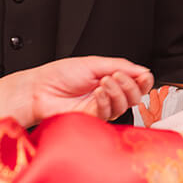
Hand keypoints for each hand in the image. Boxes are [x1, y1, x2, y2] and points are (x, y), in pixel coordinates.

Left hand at [0, 56, 153, 126]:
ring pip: (124, 106)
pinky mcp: (93, 118)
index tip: (142, 75)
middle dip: (132, 86)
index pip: (136, 83)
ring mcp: (100, 107)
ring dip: (118, 91)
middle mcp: (107, 94)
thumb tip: (143, 71)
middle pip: (135, 96)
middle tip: (119, 77)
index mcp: (109, 79)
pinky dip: (107, 100)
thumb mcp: (93, 63)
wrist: (39, 88)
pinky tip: (98, 92)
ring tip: (104, 82)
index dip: (143, 80)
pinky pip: (109, 112)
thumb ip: (120, 66)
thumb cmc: (59, 75)